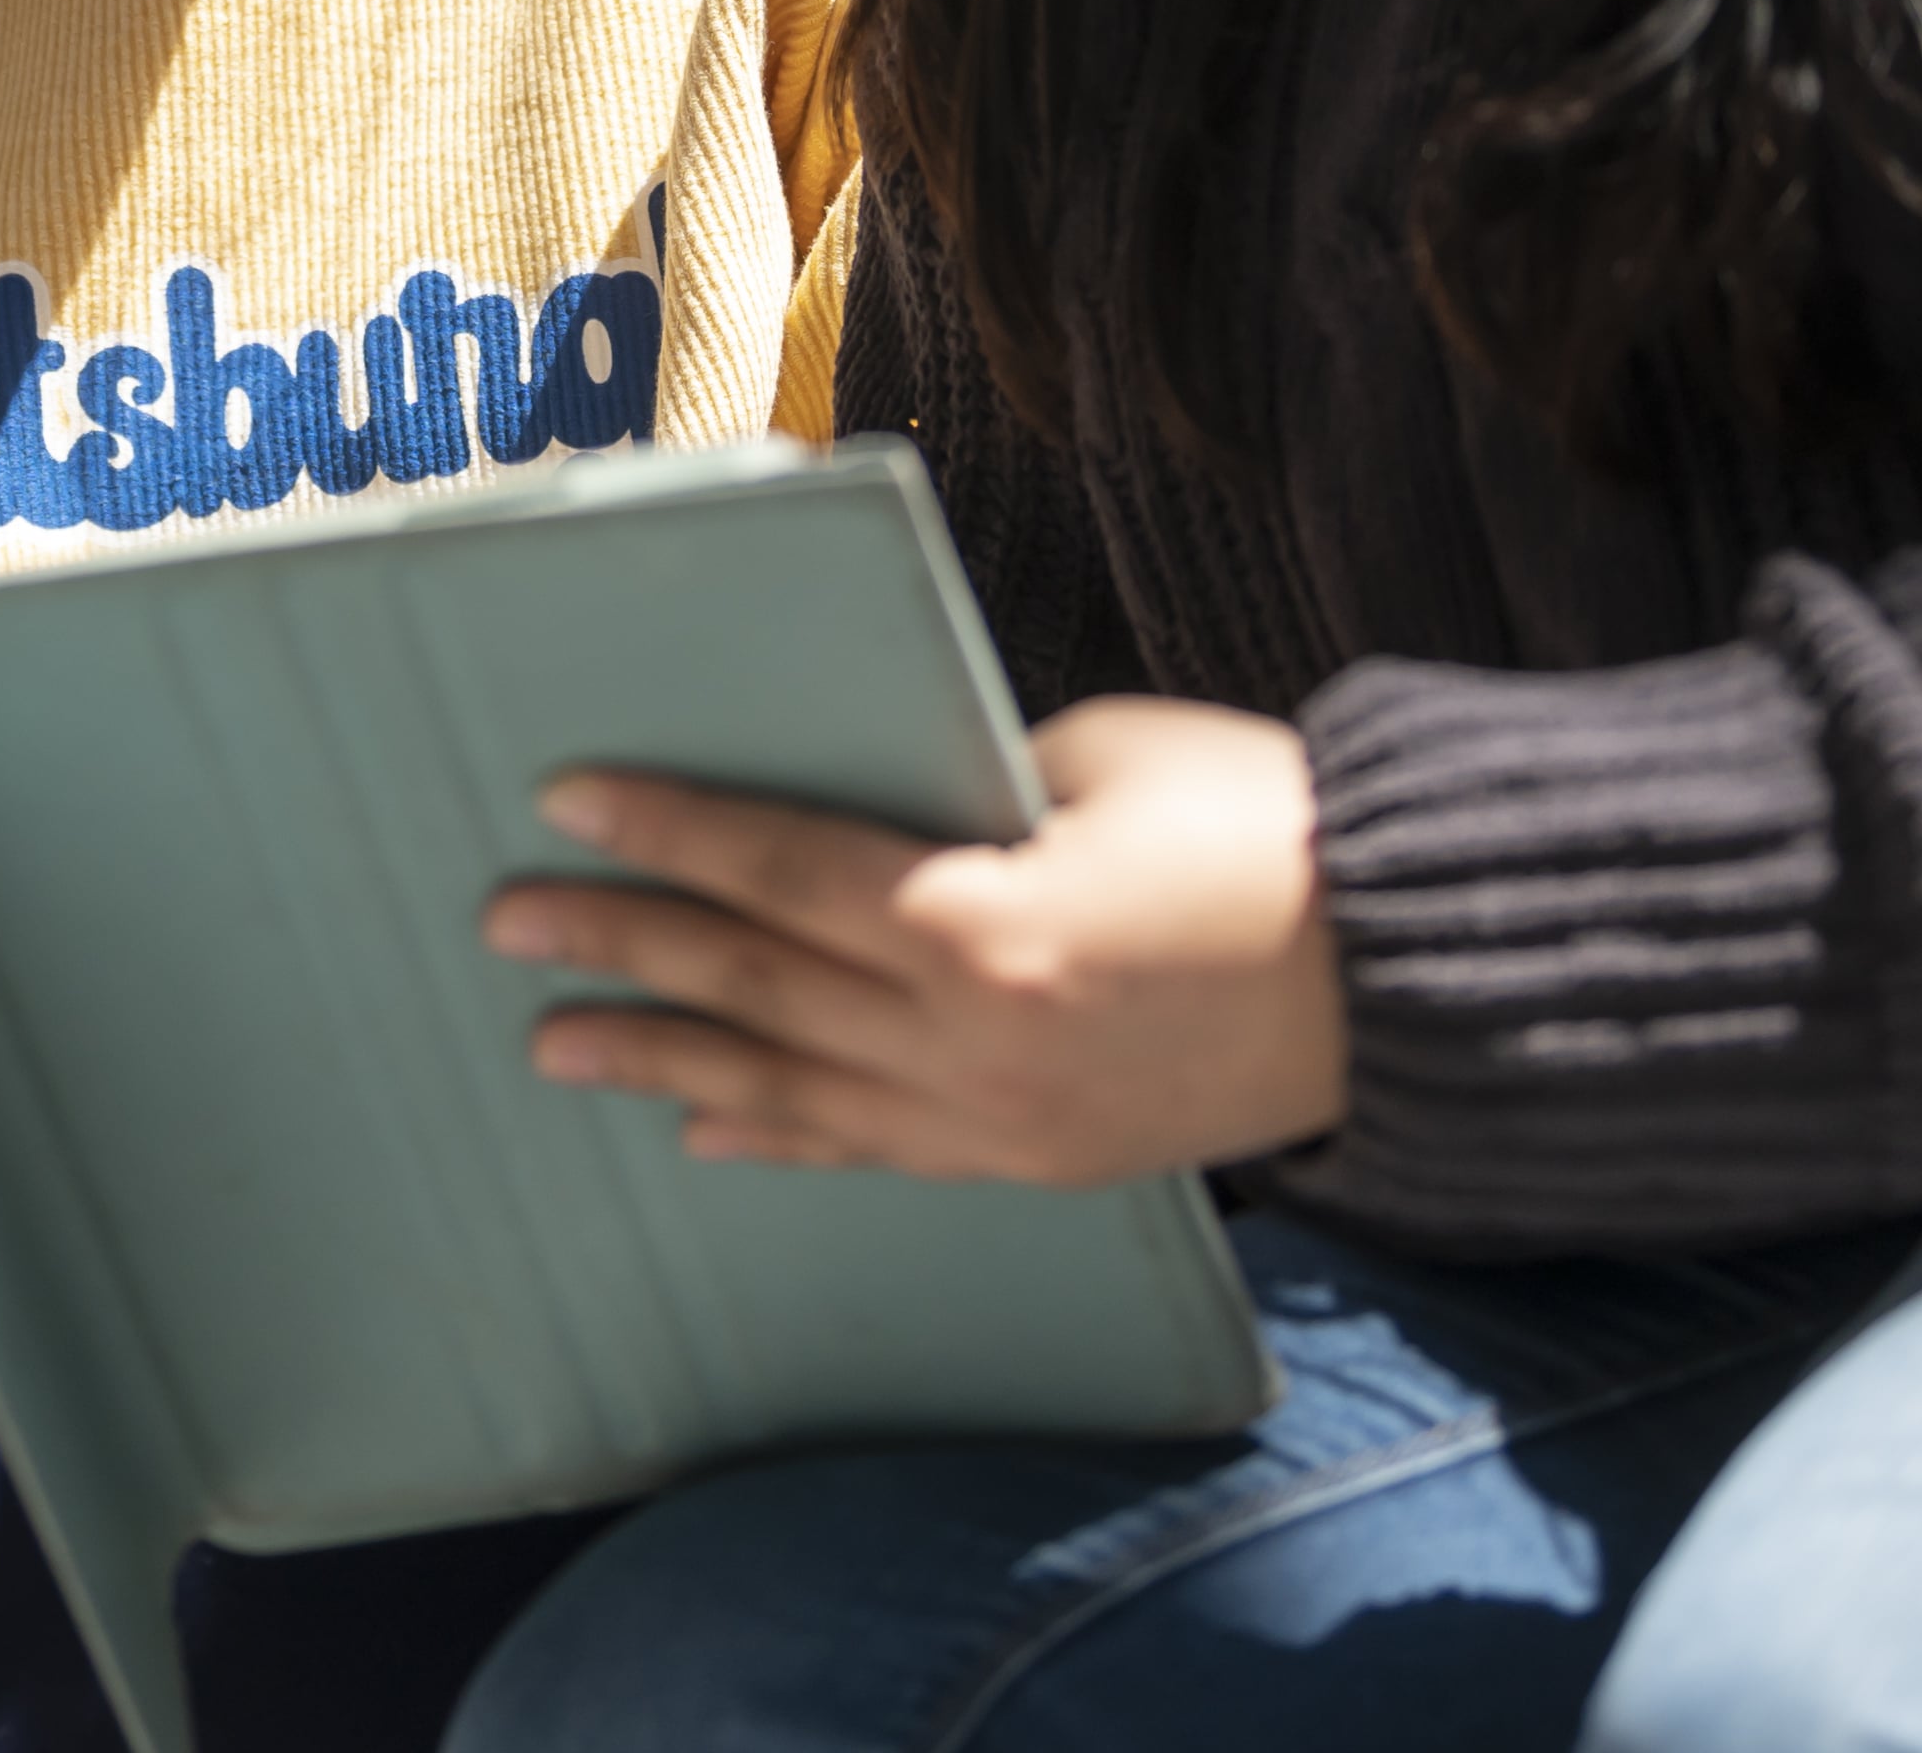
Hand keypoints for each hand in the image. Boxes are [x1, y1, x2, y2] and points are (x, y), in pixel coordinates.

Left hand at [480, 695, 1344, 1184]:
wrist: (1412, 981)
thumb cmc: (1263, 830)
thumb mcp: (1094, 759)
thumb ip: (960, 788)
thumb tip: (861, 800)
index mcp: (979, 920)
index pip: (777, 866)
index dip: (666, 829)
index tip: (565, 800)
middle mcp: (967, 1038)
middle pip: (755, 982)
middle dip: (624, 946)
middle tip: (509, 923)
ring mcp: (999, 1119)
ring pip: (793, 1087)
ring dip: (667, 1062)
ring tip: (556, 1046)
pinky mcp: (1038, 1162)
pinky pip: (877, 1153)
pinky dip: (784, 1137)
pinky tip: (708, 1134)